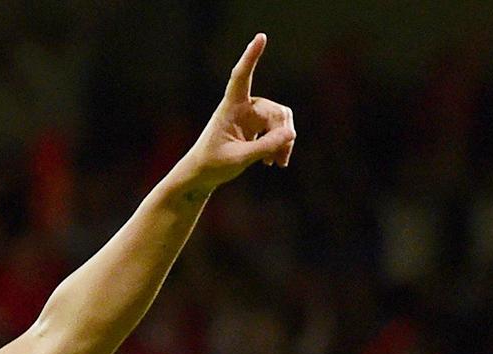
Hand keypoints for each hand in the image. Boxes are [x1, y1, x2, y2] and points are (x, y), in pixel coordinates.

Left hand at [176, 34, 295, 193]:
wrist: (201, 176)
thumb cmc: (212, 165)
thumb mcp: (239, 159)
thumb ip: (265, 146)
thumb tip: (291, 133)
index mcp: (229, 107)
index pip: (241, 77)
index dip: (251, 57)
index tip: (260, 38)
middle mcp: (241, 106)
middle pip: (274, 110)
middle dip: (282, 134)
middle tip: (281, 159)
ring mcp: (249, 115)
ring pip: (279, 120)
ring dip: (283, 141)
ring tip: (279, 163)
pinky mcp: (254, 125)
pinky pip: (277, 128)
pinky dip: (279, 143)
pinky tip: (275, 162)